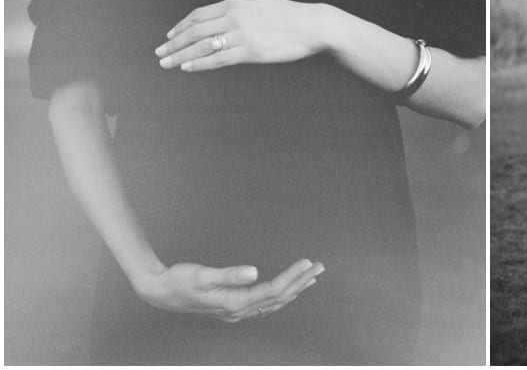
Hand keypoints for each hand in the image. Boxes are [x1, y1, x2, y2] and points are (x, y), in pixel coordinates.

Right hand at [135, 258, 324, 321]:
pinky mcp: (233, 308)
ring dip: (294, 288)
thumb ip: (229, 274)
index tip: (307, 262)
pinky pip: (265, 304)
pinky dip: (281, 295)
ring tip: (312, 276)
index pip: (273, 290)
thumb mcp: (202, 274)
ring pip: (274, 302)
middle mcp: (239, 311)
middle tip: (320, 267)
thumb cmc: (179, 281)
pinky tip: (288, 289)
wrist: (159, 293)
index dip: (292, 276)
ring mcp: (236, 312)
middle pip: (279, 297)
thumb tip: (253, 271)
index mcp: (234, 303)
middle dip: (301, 281)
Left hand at [156, 0, 332, 71]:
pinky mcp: (250, 52)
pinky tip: (187, 67)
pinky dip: (199, 64)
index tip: (170, 35)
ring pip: (202, 46)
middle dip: (174, 42)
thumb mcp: (260, 5)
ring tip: (166, 63)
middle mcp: (235, 17)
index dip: (181, 26)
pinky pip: (218, 59)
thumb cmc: (289, 16)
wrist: (312, 25)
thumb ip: (239, 12)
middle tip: (160, 52)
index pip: (199, 15)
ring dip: (180, 55)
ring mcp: (242, 35)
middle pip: (195, 30)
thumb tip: (221, 22)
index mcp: (236, 3)